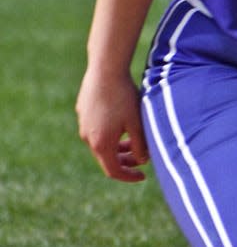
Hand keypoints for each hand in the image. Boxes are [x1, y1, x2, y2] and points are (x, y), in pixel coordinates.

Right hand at [76, 66, 150, 181]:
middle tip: (142, 159)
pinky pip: (97, 130)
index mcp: (101, 144)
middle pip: (107, 158)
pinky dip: (110, 135)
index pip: (113, 171)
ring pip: (101, 144)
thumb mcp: (137, 123)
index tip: (143, 176)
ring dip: (118, 147)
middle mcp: (88, 137)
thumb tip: (142, 161)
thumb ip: (140, 145)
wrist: (105, 70)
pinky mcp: (83, 112)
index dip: (129, 177)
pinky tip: (122, 124)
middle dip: (125, 162)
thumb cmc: (124, 97)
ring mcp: (83, 125)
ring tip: (134, 142)